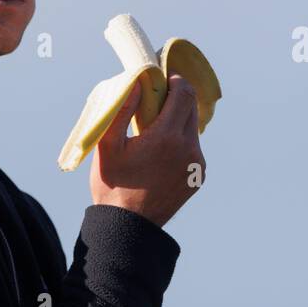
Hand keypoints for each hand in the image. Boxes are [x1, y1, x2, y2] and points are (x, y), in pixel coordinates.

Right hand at [89, 73, 205, 227]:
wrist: (129, 227)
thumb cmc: (112, 185)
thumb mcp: (108, 145)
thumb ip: (122, 110)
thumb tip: (136, 81)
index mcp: (166, 137)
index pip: (183, 93)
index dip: (174, 81)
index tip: (162, 79)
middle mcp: (189, 148)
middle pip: (191, 108)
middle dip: (176, 98)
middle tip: (155, 100)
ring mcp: (197, 164)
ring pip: (193, 129)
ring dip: (177, 121)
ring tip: (154, 130)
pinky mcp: (199, 176)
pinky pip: (193, 149)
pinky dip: (180, 142)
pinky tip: (161, 153)